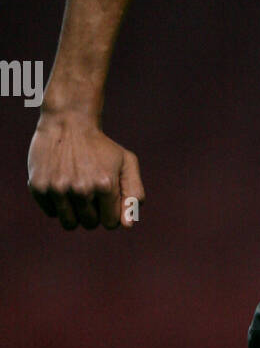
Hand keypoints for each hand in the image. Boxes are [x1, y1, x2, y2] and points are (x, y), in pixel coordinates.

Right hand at [27, 112, 144, 230]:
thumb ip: (133, 194)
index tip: (106, 196)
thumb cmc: (101, 146)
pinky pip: (51, 212)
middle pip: (90, 224)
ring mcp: (58, 188)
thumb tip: (127, 226)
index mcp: (105, 185)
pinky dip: (56, 203)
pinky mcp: (39, 186)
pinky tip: (60, 183)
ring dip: (75, 212)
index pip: (110, 223)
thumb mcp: (126, 163)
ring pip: (69, 223)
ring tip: (76, 191)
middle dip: (93, 212)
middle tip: (90, 190)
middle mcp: (81, 189)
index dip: (110, 212)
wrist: (68, 122)